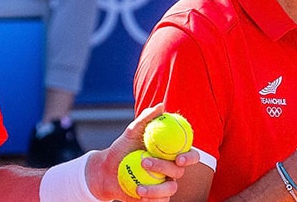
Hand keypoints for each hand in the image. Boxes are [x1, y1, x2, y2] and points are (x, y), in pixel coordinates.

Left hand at [85, 103, 199, 200]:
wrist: (106, 170)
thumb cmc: (122, 148)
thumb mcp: (131, 131)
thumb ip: (146, 118)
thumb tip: (162, 105)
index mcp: (171, 153)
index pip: (190, 155)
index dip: (190, 157)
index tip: (179, 158)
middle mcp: (172, 170)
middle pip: (179, 172)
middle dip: (164, 168)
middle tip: (145, 162)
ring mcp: (165, 185)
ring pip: (171, 189)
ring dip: (156, 189)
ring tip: (139, 187)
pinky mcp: (156, 198)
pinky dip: (151, 200)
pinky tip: (140, 195)